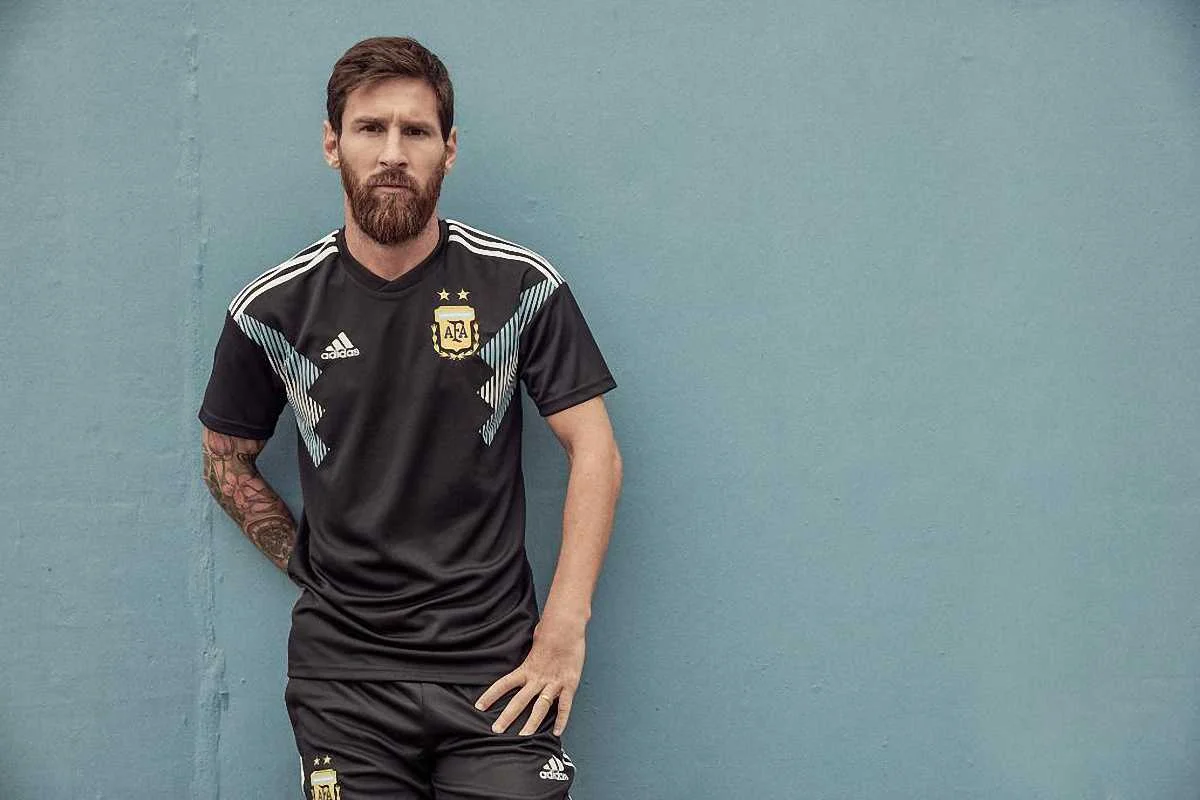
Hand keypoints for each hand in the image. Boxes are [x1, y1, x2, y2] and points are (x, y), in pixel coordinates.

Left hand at [475, 615, 585, 736]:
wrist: (567, 627)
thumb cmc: (549, 632)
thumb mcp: (531, 644)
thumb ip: (527, 655)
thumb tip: (520, 655)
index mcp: (526, 668)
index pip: (503, 684)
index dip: (490, 695)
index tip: (478, 706)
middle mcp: (537, 678)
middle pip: (519, 700)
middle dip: (507, 716)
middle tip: (496, 730)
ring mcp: (554, 682)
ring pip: (541, 706)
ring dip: (532, 722)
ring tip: (523, 736)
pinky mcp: (569, 684)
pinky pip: (565, 705)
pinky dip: (562, 720)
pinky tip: (557, 733)